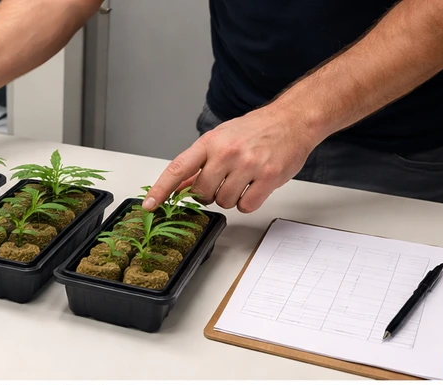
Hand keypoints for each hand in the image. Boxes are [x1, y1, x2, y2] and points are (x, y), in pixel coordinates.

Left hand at [143, 104, 324, 213]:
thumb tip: (177, 186)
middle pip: (202, 192)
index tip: (149, 205)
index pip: (178, 169)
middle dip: (209, 193)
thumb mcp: (221, 139)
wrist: (292, 119)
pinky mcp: (268, 177)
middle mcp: (227, 152)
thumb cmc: (255, 130)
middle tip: (223, 180)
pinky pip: (245, 206)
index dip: (161, 189)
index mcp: (210, 142)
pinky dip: (248, 202)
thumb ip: (199, 163)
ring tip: (242, 180)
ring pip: (223, 202)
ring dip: (230, 198)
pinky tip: (254, 187)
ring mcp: (248, 165)